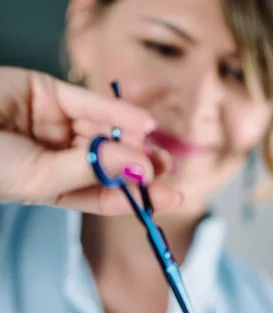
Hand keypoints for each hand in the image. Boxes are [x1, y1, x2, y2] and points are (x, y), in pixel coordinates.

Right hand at [0, 67, 181, 213]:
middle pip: (110, 163)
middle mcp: (59, 157)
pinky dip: (116, 112)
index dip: (138, 197)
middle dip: (140, 167)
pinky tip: (142, 122)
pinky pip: (89, 104)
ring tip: (160, 151)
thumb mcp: (41, 178)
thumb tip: (139, 168)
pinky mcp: (49, 94)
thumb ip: (90, 172)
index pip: (104, 195)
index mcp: (55, 188)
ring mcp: (55, 125)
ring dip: (133, 141)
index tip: (171, 199)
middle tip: (168, 170)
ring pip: (103, 133)